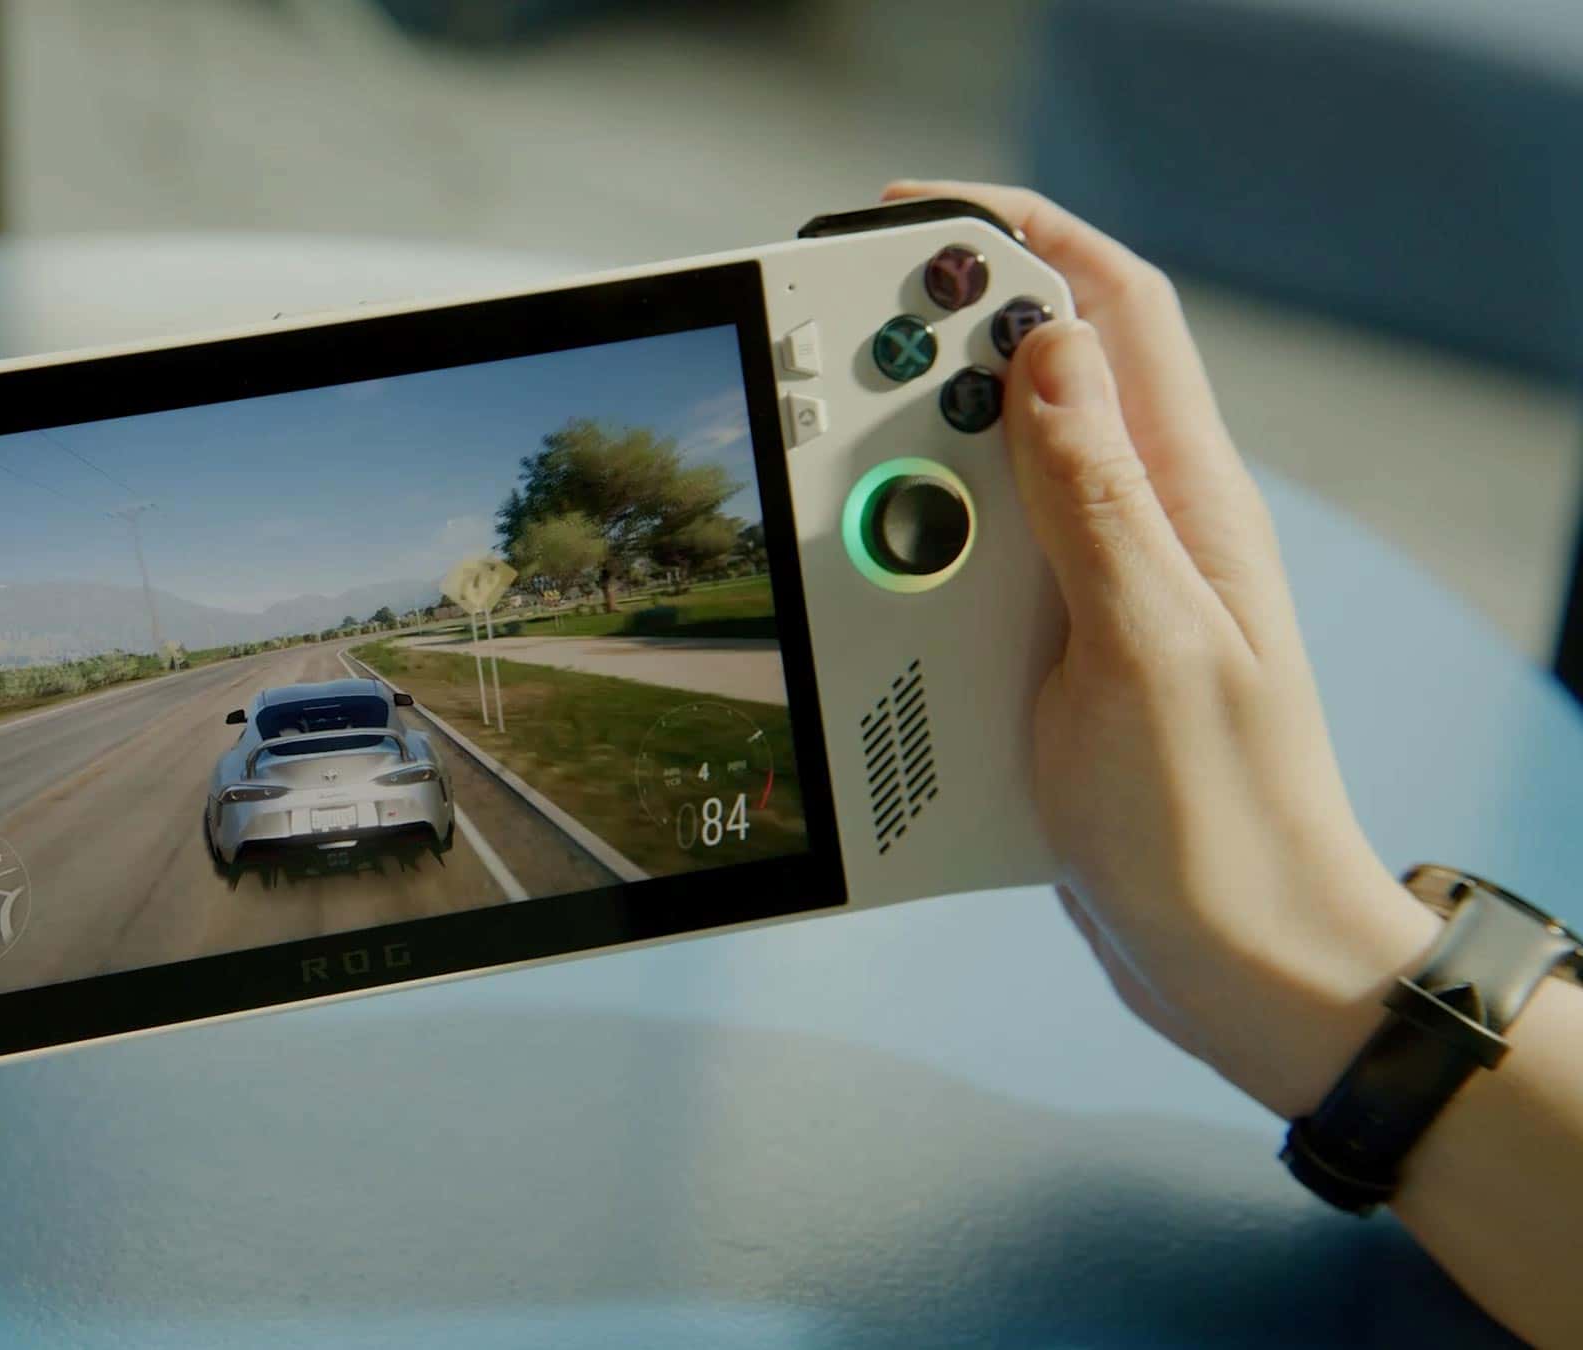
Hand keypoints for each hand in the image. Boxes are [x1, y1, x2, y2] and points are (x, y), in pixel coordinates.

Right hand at [880, 182, 1440, 1117]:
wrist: (1237, 961)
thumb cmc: (1215, 823)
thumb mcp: (1148, 650)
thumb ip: (1097, 500)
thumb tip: (1049, 350)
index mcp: (1183, 501)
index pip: (1111, 312)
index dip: (1015, 240)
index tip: (903, 222)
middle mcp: (1140, 524)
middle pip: (1031, 376)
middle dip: (926, 344)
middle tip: (826, 359)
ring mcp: (1096, 585)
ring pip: (983, 471)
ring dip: (903, 460)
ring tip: (828, 480)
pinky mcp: (1055, 649)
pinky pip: (968, 562)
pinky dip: (904, 550)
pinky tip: (862, 580)